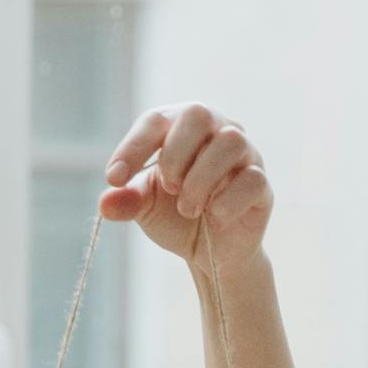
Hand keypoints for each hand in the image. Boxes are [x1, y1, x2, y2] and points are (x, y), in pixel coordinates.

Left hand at [99, 102, 271, 264]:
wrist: (210, 253)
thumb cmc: (175, 216)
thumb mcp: (144, 208)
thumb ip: (126, 201)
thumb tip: (106, 203)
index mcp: (179, 129)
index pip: (156, 120)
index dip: (133, 147)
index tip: (114, 179)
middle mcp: (215, 131)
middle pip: (198, 114)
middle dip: (175, 154)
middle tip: (167, 187)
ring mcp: (244, 154)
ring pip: (229, 142)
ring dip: (200, 180)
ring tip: (188, 209)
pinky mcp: (261, 184)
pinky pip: (251, 179)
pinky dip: (225, 203)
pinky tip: (213, 219)